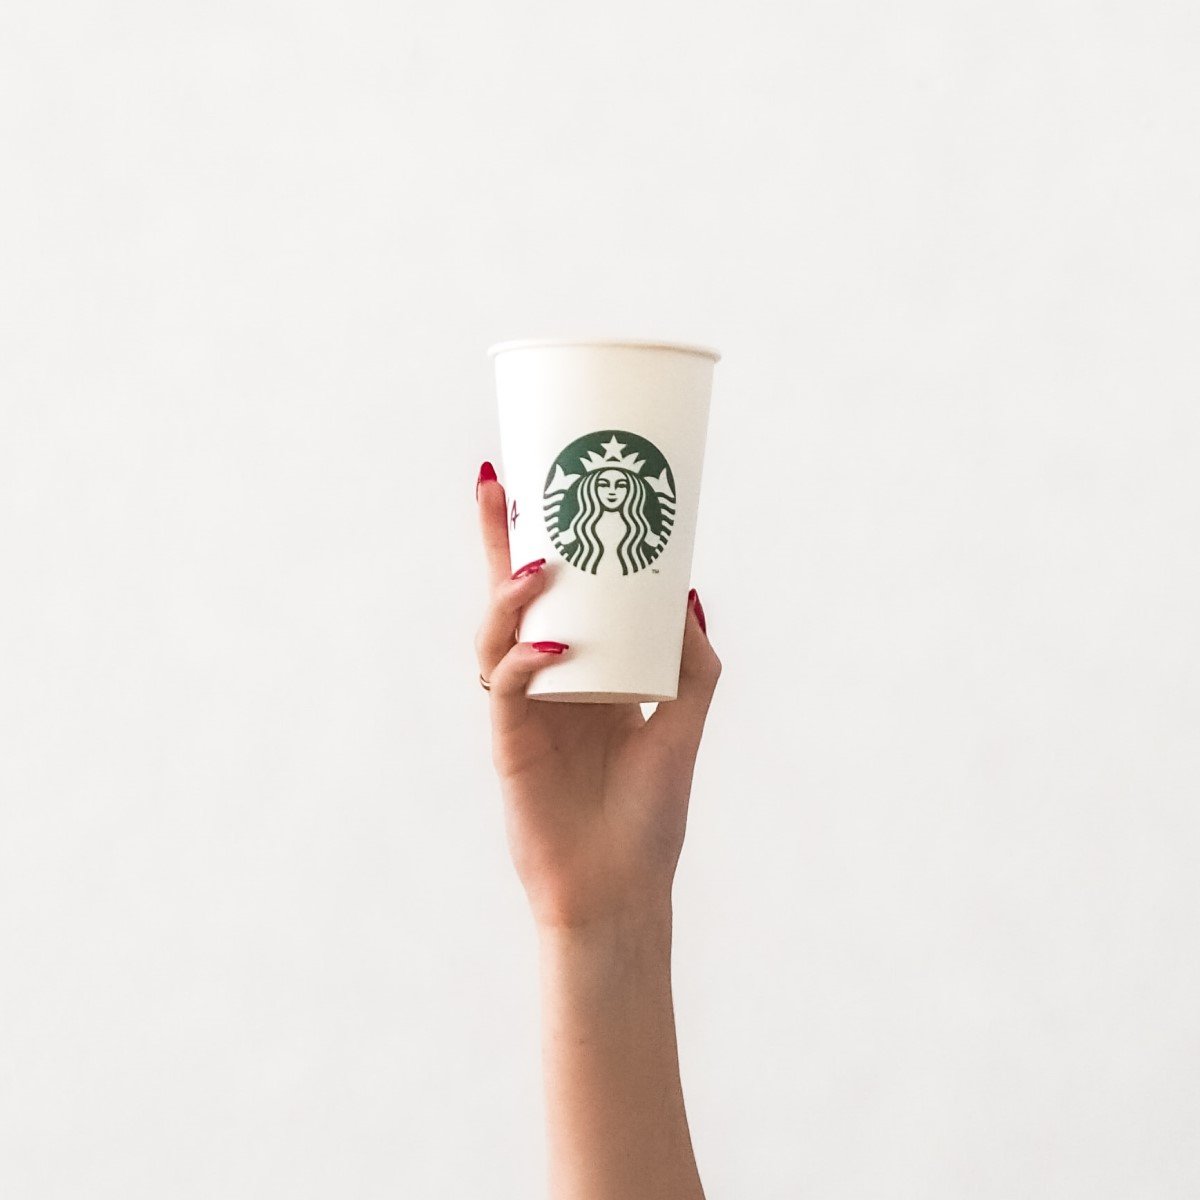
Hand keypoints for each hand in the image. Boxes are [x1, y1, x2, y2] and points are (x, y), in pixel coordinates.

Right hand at [475, 462, 721, 930]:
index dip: (542, 543)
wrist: (622, 888)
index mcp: (579, 670)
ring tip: (542, 566)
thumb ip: (692, 664)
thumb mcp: (683, 723)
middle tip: (499, 480)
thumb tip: (687, 594)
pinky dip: (522, 661)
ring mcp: (522, 710)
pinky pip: (503, 687)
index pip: (554, 596)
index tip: (542, 483)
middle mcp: (543, 681)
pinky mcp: (509, 743)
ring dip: (511, 594)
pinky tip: (554, 648)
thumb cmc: (649, 813)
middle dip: (500, 540)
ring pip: (496, 634)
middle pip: (511, 597)